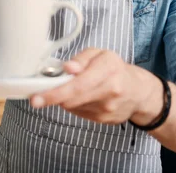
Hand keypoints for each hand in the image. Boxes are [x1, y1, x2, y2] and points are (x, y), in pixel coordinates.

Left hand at [30, 49, 163, 125]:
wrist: (139, 92)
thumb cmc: (115, 69)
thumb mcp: (99, 54)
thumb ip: (81, 58)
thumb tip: (67, 68)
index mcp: (110, 67)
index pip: (79, 82)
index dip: (56, 90)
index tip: (38, 95)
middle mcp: (112, 89)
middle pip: (74, 98)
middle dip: (52, 98)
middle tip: (36, 99)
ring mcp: (109, 108)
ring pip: (74, 106)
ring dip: (63, 98)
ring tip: (65, 89)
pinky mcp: (105, 120)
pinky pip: (79, 113)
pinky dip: (73, 104)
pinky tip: (79, 97)